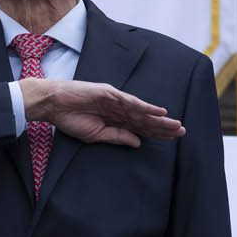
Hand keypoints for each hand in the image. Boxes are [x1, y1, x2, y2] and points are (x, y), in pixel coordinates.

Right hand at [20, 79, 184, 147]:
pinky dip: (145, 107)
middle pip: (146, 119)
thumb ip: (118, 137)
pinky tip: (159, 112)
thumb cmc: (71, 119)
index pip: (141, 127)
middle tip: (182, 132)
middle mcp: (119, 109)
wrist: (54, 105)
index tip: (172, 139)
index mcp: (116, 119)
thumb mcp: (97, 135)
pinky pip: (131, 102)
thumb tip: (138, 143)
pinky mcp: (110, 93)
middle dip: (163, 127)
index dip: (156, 134)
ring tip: (176, 125)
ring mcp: (115, 100)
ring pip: (142, 111)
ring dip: (159, 119)